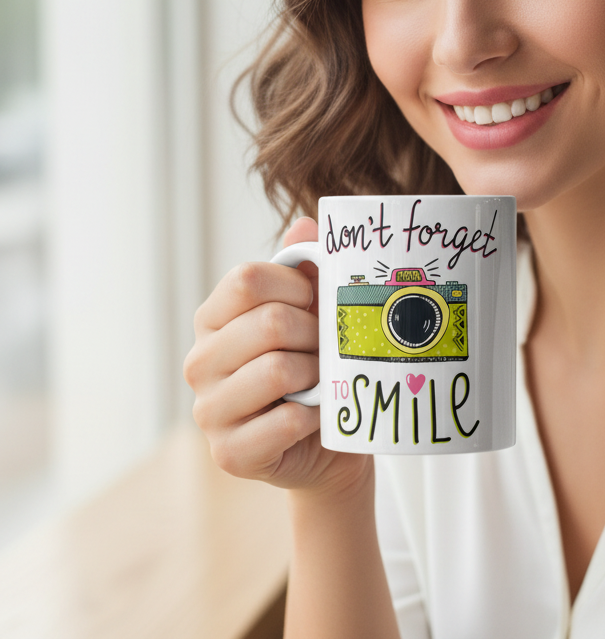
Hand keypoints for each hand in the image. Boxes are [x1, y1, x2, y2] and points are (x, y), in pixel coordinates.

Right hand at [184, 217, 370, 496]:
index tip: (316, 301)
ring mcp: (209, 410)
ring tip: (321, 378)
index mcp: (214, 318)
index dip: (296, 285)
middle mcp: (200, 361)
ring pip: (278, 370)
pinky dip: (313, 416)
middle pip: (269, 322)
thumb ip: (306, 267)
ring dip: (316, 373)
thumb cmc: (316, 363)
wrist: (328, 438)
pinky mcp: (229, 453)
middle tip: (327, 346)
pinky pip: (284, 422)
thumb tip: (304, 226)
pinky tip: (314, 415)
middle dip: (314, 332)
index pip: (246, 279)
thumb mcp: (313, 309)